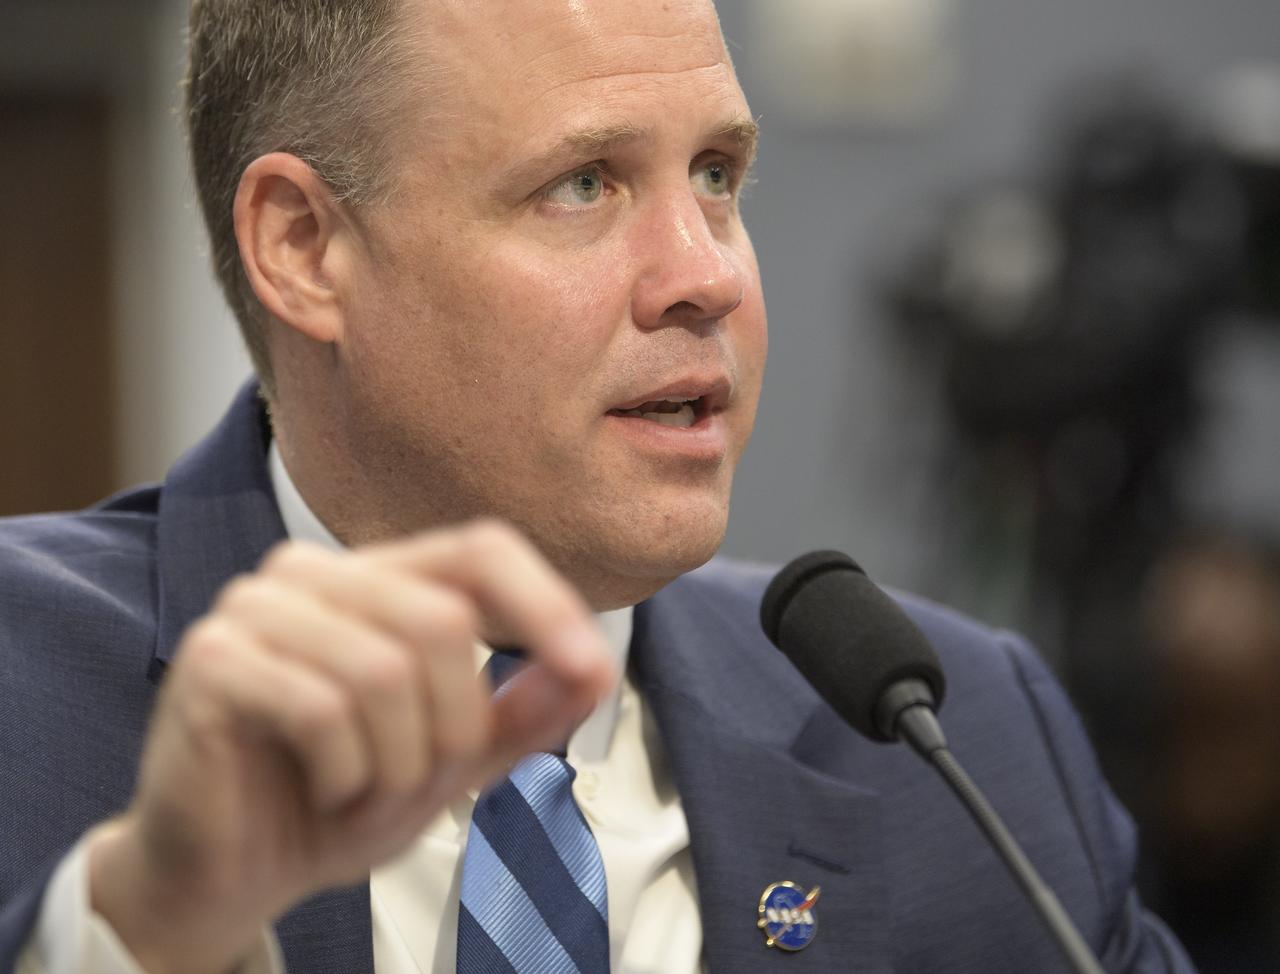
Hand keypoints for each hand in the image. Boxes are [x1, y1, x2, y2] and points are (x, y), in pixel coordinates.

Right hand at [88, 519, 614, 973]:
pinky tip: (325, 792)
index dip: (546, 603)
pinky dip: (345, 774)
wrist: (227, 873)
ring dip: (397, 762)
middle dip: (454, 726)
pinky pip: (320, 708)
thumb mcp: (452, 761)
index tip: (592, 671)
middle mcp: (313, 574)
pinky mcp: (212, 659)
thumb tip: (593, 670)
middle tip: (418, 781)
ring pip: (385, 668)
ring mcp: (256, 608)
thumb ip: (520, 713)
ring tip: (365, 792)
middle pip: (442, 619)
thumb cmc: (337, 801)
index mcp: (376, 578)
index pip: (480, 548)